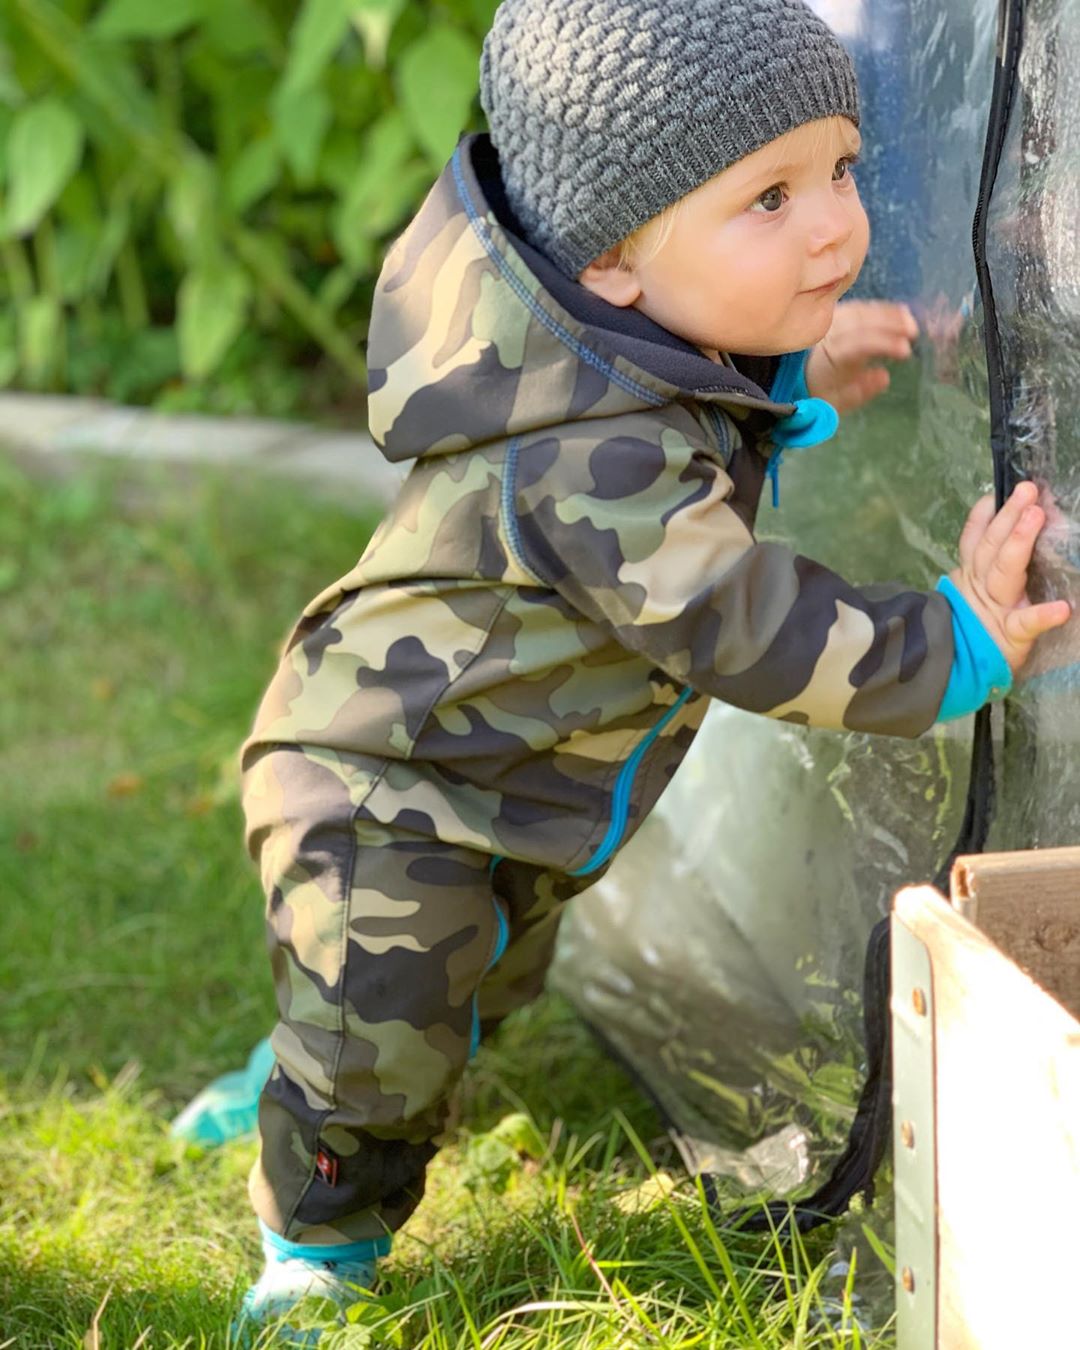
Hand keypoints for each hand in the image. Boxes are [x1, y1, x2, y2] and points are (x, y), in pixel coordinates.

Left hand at [804, 299, 917, 412]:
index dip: (882, 344)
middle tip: (913, 330)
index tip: (905, 349)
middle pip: (860, 322)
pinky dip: (882, 308)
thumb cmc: (824, 389)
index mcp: (829, 356)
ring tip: (910, 320)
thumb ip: (860, 391)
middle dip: (889, 323)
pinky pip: (860, 307)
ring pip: (861, 311)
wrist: (799, 375)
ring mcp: (832, 322)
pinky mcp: (838, 315)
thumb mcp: (838, 400)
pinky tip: (901, 312)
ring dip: (888, 313)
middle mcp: (829, 335)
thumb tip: (884, 377)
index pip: (857, 346)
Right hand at [950, 481, 1071, 672]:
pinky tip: (1062, 609)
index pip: (976, 538)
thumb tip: (996, 524)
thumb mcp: (972, 592)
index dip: (986, 515)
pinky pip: (1027, 624)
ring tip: (1036, 516)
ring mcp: (996, 608)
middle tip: (1028, 490)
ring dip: (1019, 542)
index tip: (998, 492)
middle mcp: (981, 585)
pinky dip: (1043, 615)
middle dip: (1009, 517)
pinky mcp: (1011, 636)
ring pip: (1004, 571)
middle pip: (991, 546)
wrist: (958, 672)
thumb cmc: (972, 629)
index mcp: (973, 574)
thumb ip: (982, 563)